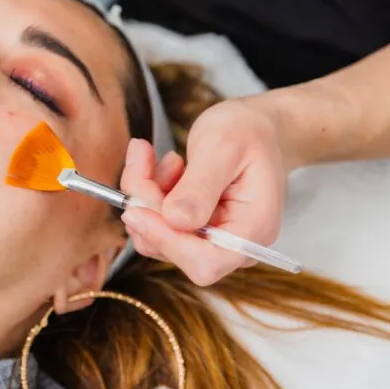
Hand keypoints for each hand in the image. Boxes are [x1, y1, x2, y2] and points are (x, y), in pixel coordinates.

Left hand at [120, 99, 286, 285]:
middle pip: (174, 249)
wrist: (253, 126)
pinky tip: (166, 168)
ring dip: (146, 195)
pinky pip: (157, 224)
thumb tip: (175, 221)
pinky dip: (149, 194)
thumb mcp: (222, 147)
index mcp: (254, 229)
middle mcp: (234, 244)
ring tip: (161, 159)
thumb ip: (200, 186)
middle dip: (148, 206)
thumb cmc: (246, 131)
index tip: (135, 210)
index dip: (166, 241)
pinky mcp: (193, 231)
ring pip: (157, 235)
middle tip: (142, 158)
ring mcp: (212, 240)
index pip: (207, 261)